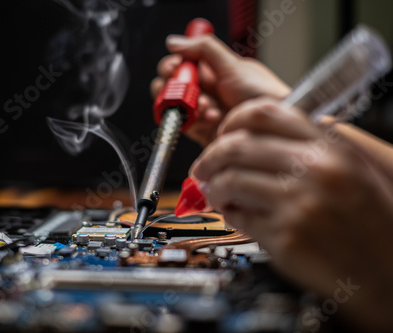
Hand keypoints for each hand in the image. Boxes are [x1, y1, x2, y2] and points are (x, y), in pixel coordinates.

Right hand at [151, 34, 289, 146]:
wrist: (274, 127)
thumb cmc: (263, 95)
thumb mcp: (234, 66)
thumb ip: (204, 49)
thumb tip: (174, 42)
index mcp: (212, 71)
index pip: (180, 65)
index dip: (173, 67)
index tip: (175, 69)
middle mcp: (206, 91)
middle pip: (172, 88)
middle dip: (177, 89)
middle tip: (187, 91)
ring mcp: (204, 112)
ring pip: (178, 108)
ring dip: (190, 107)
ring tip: (208, 106)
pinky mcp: (204, 132)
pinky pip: (187, 127)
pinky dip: (196, 122)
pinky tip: (212, 118)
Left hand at [191, 97, 392, 330]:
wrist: (387, 272)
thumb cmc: (370, 222)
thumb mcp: (351, 168)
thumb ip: (307, 146)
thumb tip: (253, 138)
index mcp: (332, 147)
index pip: (265, 112)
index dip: (233, 121)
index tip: (222, 134)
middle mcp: (317, 170)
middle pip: (237, 145)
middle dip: (209, 157)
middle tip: (202, 167)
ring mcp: (300, 204)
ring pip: (230, 180)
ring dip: (213, 187)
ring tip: (215, 193)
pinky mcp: (285, 236)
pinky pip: (239, 216)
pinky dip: (228, 213)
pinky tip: (235, 213)